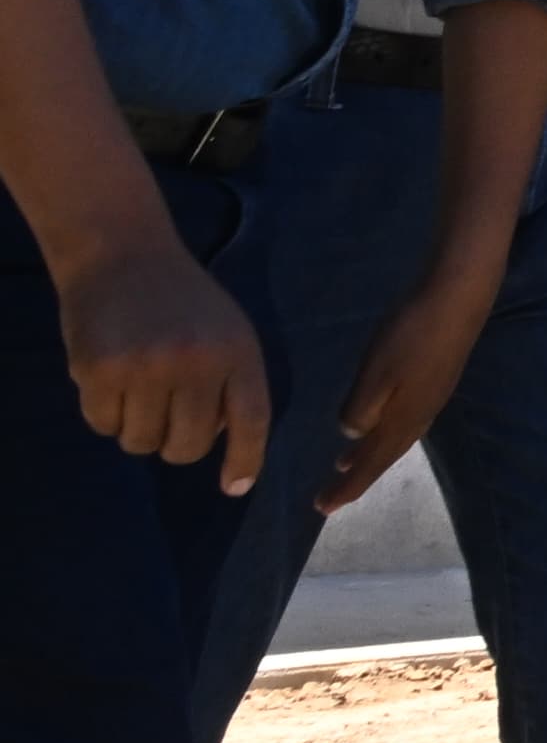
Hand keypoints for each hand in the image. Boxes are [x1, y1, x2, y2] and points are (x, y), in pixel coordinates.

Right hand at [52, 234, 268, 491]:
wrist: (123, 254)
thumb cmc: (183, 301)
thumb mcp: (229, 332)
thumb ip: (233, 384)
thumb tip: (223, 447)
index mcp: (238, 352)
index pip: (252, 422)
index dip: (245, 461)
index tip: (234, 488)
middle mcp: (196, 362)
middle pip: (189, 446)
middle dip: (176, 445)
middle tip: (166, 418)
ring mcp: (146, 366)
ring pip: (141, 443)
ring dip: (137, 429)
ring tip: (137, 389)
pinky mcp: (98, 369)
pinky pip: (102, 424)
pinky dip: (104, 413)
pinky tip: (109, 377)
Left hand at [322, 270, 497, 512]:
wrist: (460, 296)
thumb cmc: (412, 331)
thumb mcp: (377, 371)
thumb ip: (361, 408)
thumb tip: (351, 434)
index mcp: (404, 418)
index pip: (371, 462)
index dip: (347, 486)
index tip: (322, 508)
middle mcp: (421, 415)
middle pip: (385, 455)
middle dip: (357, 477)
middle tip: (330, 497)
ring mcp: (433, 396)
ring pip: (396, 438)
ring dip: (371, 454)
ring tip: (346, 465)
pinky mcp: (437, 378)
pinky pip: (406, 420)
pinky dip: (385, 432)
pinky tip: (378, 423)